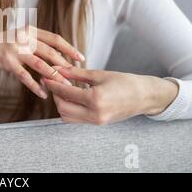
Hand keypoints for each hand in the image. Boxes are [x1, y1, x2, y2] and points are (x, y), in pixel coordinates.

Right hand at [0, 25, 85, 99]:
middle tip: (76, 76)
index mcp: (30, 30)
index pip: (55, 39)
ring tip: (64, 86)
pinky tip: (43, 94)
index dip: (69, 49)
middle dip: (65, 65)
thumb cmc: (2, 45)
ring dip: (54, 77)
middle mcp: (24, 37)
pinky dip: (35, 86)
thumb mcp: (20, 39)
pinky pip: (25, 76)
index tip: (81, 58)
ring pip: (40, 64)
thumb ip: (35, 43)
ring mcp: (15, 49)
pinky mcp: (7, 61)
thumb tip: (57, 55)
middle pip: (50, 52)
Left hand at [42, 66, 178, 124]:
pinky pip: (76, 119)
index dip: (53, 83)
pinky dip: (69, 108)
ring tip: (63, 89)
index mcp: (95, 99)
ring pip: (67, 116)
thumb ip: (76, 73)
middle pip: (62, 108)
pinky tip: (71, 96)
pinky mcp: (97, 123)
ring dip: (61, 103)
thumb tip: (58, 68)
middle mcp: (95, 114)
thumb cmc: (125, 82)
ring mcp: (96, 121)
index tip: (46, 75)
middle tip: (54, 82)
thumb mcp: (99, 74)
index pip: (65, 92)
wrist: (145, 97)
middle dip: (55, 94)